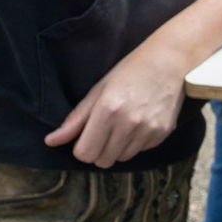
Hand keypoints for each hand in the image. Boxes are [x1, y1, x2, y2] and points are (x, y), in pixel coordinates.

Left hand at [43, 40, 186, 167]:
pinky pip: (141, 151)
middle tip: (105, 131)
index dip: (82, 147)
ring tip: (124, 125)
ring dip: (118, 148)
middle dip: (99, 150)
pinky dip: (136, 142)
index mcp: (107, 110)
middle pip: (102, 160)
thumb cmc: (131, 70)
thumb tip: (50, 141)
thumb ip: (76, 119)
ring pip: (122, 158)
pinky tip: (141, 122)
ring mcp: (148, 129)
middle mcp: (128, 123)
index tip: (87, 135)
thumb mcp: (99, 89)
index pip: (84, 153)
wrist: (171, 61)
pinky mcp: (163, 133)